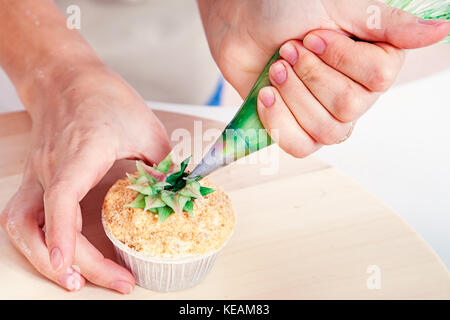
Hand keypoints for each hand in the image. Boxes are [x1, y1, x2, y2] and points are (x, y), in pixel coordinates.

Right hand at [0, 64, 170, 292]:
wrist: (67, 78)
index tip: (67, 264)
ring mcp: (38, 174)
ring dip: (41, 257)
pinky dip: (38, 241)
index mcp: (82, 152)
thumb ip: (163, 166)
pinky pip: (24, 216)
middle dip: (74, 262)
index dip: (61, 233)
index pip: (61, 196)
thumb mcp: (148, 129)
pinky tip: (60, 254)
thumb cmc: (106, 98)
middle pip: (42, 224)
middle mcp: (52, 167)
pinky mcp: (36, 178)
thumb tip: (178, 198)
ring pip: (20, 225)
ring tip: (76, 280)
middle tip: (115, 281)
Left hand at [199, 0, 449, 155]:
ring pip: (326, 131)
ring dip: (293, 95)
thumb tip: (441, 31)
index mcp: (374, 63)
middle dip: (310, 75)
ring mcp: (325, 115)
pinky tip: (266, 95)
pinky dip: (279, 121)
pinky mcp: (296, 129)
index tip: (314, 36)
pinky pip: (299, 146)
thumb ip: (387, 23)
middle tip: (288, 49)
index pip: (378, 80)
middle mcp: (356, 94)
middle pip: (348, 108)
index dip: (341, 60)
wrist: (242, 24)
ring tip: (276, 68)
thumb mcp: (341, 5)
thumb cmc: (287, 8)